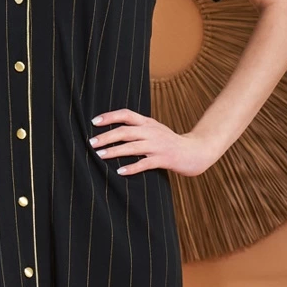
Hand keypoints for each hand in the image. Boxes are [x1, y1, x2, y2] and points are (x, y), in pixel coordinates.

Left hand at [89, 108, 217, 177]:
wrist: (195, 151)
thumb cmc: (170, 142)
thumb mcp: (155, 130)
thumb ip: (138, 129)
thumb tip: (112, 131)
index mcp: (148, 123)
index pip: (127, 115)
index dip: (110, 117)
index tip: (94, 122)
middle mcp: (152, 132)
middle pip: (126, 131)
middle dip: (107, 136)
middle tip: (91, 142)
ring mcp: (158, 146)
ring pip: (132, 147)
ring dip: (114, 151)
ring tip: (100, 155)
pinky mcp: (164, 160)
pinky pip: (145, 164)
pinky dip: (131, 168)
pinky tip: (119, 171)